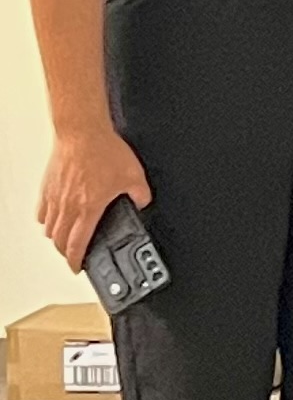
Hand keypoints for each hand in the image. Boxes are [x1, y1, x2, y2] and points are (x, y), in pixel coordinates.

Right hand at [37, 125, 150, 268]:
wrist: (82, 132)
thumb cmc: (104, 151)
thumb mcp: (134, 176)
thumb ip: (140, 195)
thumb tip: (142, 203)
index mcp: (88, 208)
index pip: (77, 244)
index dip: (76, 260)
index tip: (78, 267)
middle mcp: (68, 205)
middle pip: (59, 240)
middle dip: (65, 253)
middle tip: (73, 256)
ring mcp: (55, 196)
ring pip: (49, 227)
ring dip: (56, 237)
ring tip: (65, 240)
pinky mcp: (47, 186)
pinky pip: (43, 211)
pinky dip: (47, 220)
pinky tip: (54, 218)